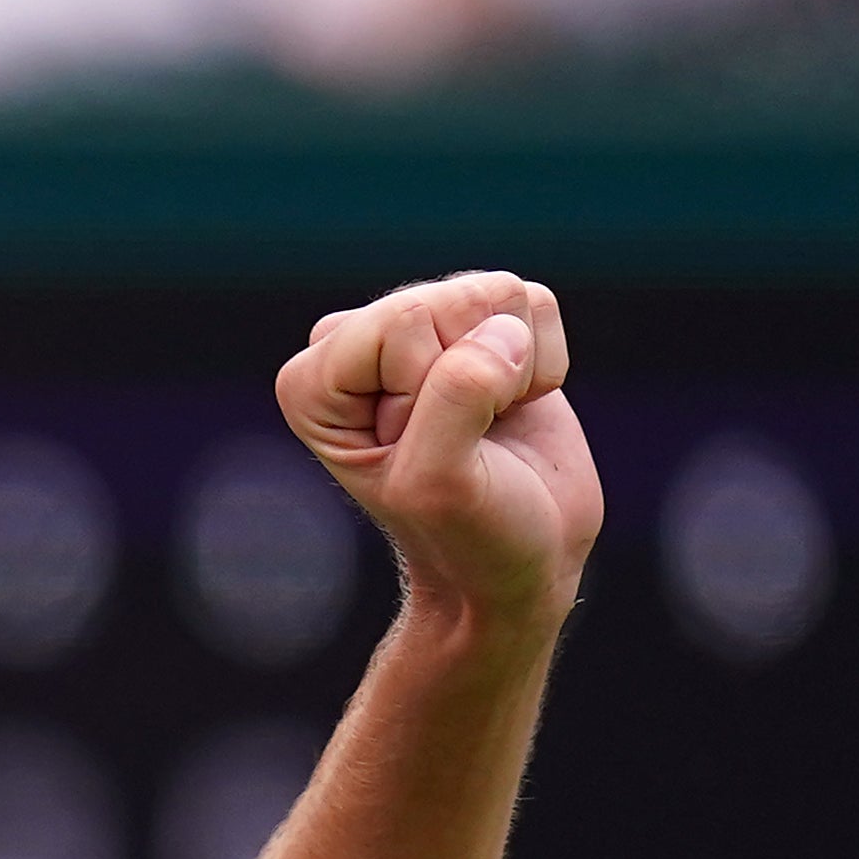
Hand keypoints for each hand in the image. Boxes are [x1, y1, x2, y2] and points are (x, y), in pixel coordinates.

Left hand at [277, 269, 600, 642]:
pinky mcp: (485, 328)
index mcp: (313, 380)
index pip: (402, 322)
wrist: (522, 562)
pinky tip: (513, 410)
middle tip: (465, 442)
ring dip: (515, 372)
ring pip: (498, 296)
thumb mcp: (441, 484)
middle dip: (479, 378)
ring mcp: (424, 331)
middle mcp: (358, 343)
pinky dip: (545, 365)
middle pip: (452, 299)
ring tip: (489, 426)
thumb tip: (504, 332)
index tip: (428, 453)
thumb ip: (456, 398)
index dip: (433, 393)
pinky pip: (537, 305)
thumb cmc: (468, 536)